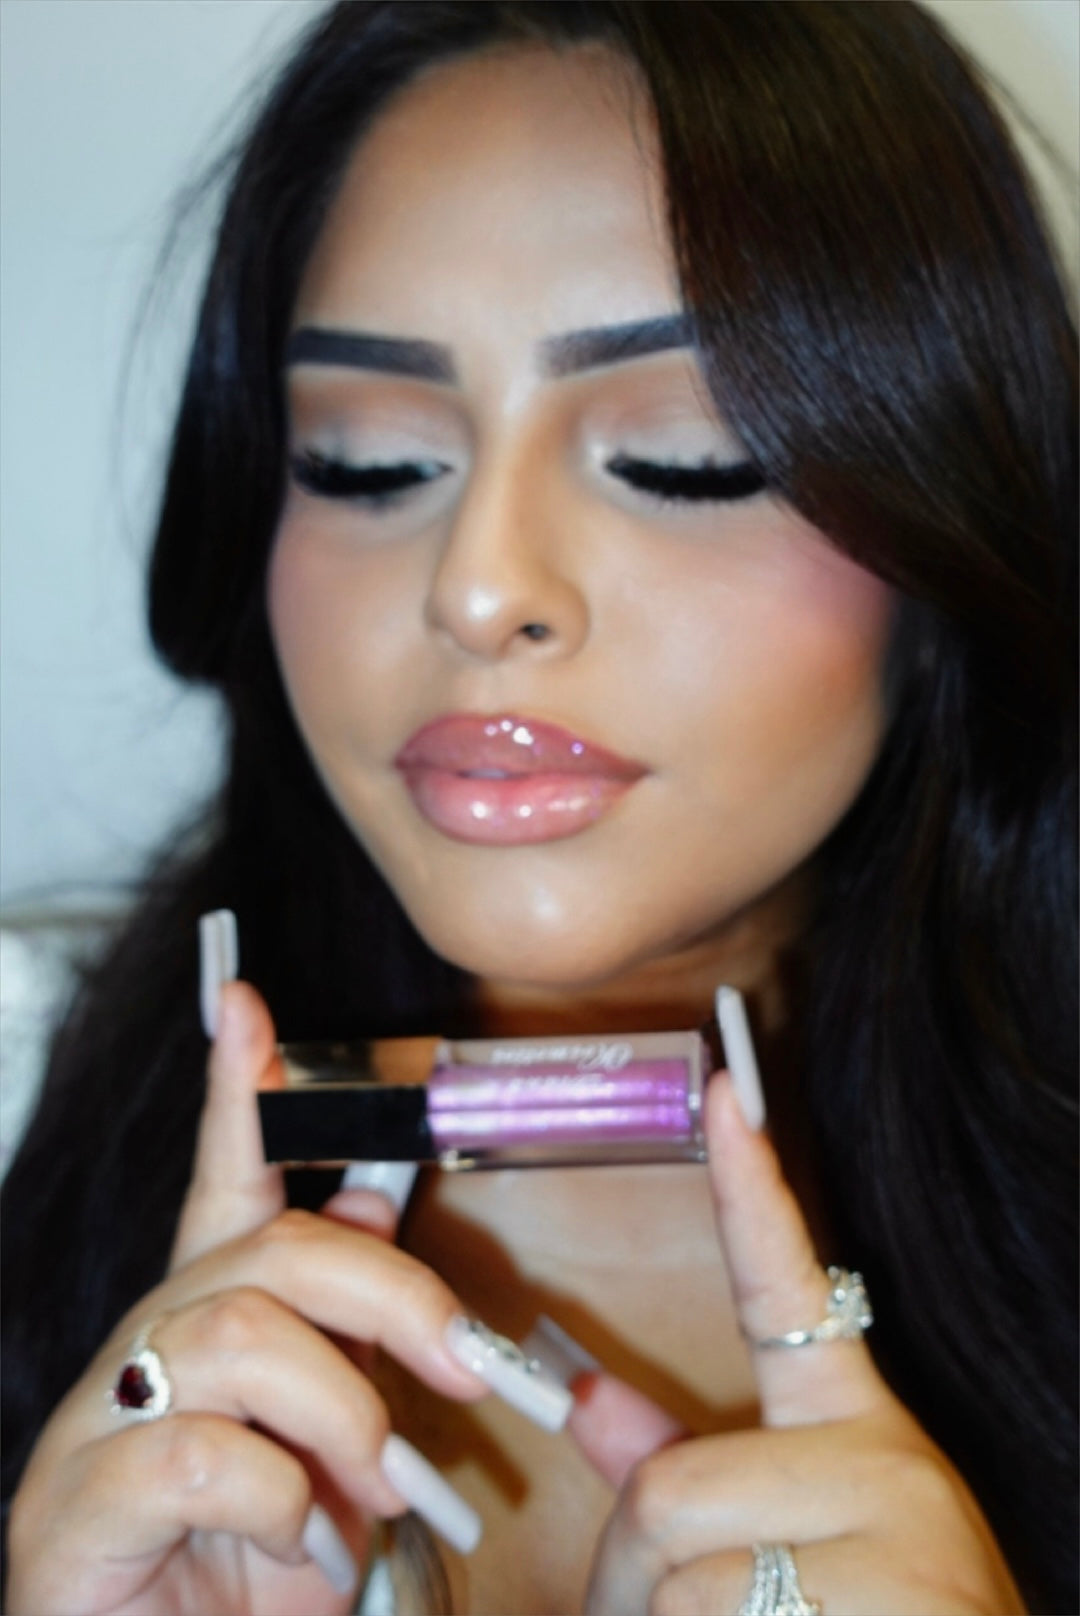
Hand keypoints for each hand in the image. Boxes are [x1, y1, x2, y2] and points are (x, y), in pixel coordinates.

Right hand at [6, 979, 493, 1615]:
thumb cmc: (254, 1576)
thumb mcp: (330, 1452)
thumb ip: (347, 1335)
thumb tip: (375, 1199)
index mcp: (207, 1324)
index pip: (222, 1182)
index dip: (235, 1092)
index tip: (245, 999)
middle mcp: (143, 1349)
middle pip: (272, 1254)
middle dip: (391, 1296)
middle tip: (469, 1372)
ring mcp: (96, 1423)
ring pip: (237, 1335)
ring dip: (342, 1411)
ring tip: (378, 1494)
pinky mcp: (71, 1506)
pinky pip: (193, 1451)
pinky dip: (280, 1498)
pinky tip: (302, 1544)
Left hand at [572, 1076, 1023, 1615]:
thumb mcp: (787, 1549)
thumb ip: (680, 1472)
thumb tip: (586, 1398)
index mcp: (855, 1433)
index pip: (787, 1287)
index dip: (751, 1186)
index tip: (726, 1091)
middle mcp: (888, 1464)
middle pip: (666, 1492)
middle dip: (628, 1578)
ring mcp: (901, 1534)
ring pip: (678, 1579)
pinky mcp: (896, 1595)